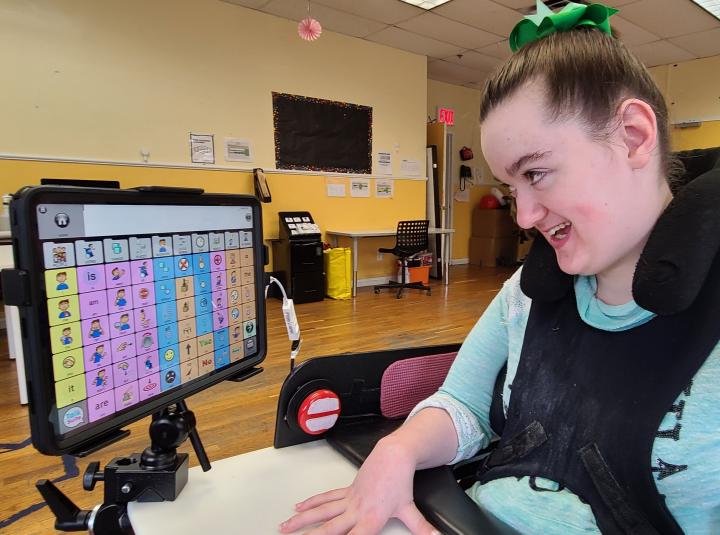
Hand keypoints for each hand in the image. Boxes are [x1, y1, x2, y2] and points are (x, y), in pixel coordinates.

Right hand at [278, 438, 438, 534]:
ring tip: (284, 527)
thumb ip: (423, 529)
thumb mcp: (411, 511)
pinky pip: (325, 499)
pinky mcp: (346, 491)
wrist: (394, 456)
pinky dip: (310, 504)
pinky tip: (298, 508)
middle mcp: (356, 511)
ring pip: (320, 512)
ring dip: (301, 521)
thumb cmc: (401, 483)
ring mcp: (348, 500)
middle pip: (328, 529)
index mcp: (370, 520)